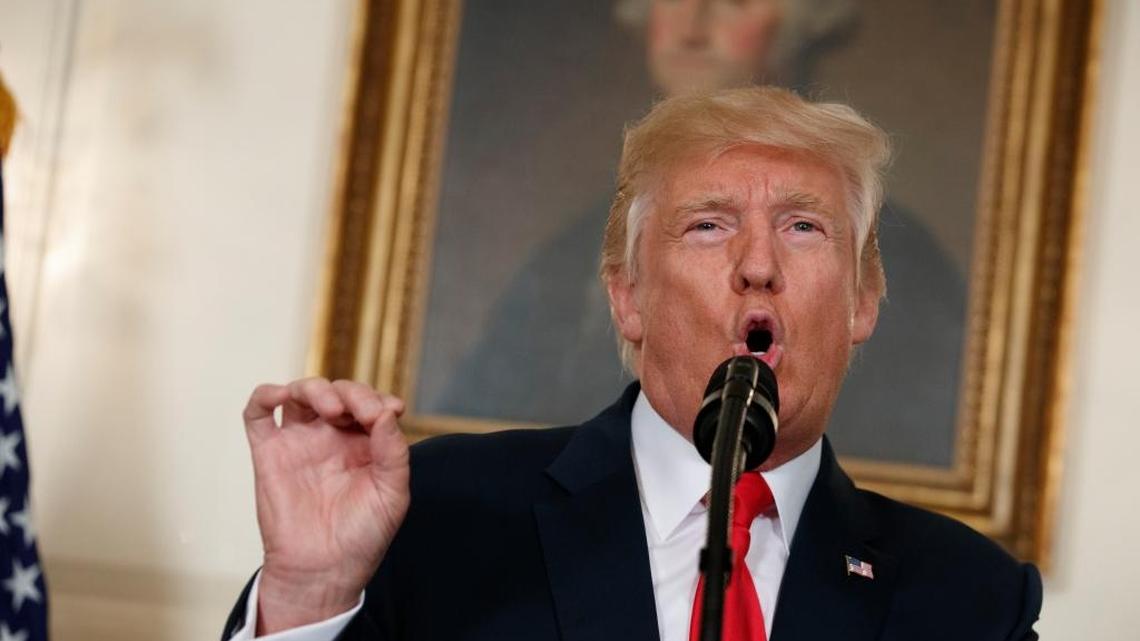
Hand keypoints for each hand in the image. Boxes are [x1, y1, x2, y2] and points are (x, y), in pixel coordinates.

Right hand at [242, 378, 409, 633]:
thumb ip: (394, 451)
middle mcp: (331, 438)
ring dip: (315, 388)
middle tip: (361, 412)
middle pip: (338, 392)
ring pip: (301, 394)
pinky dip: (266, 394)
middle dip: (352, 393)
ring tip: (331, 408)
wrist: (323, 572)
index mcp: (364, 443)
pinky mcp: (269, 452)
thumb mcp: (392, 493)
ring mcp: (299, 442)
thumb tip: (387, 411)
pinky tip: (282, 396)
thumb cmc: (361, 537)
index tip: (391, 411)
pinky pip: (259, 413)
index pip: (370, 404)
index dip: (379, 398)